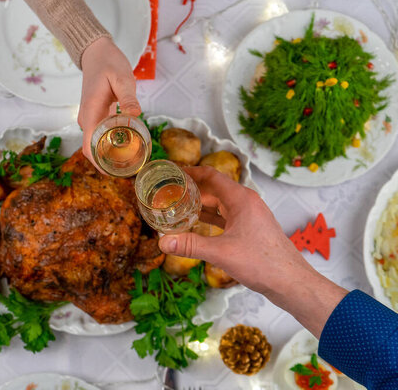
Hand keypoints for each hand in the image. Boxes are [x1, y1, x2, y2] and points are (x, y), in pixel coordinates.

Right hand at [78, 37, 140, 168]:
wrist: (96, 53)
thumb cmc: (108, 63)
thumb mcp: (122, 78)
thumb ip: (127, 96)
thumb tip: (135, 114)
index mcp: (90, 112)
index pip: (88, 146)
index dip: (98, 163)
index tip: (113, 173)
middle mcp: (87, 119)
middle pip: (92, 149)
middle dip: (107, 161)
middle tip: (130, 167)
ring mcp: (89, 118)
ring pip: (96, 143)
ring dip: (109, 152)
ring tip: (131, 158)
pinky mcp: (95, 115)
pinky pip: (100, 134)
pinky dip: (111, 142)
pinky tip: (127, 143)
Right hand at [159, 167, 347, 336]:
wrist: (290, 282)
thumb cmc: (263, 264)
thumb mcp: (221, 253)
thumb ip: (190, 245)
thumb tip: (163, 241)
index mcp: (241, 199)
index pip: (212, 175)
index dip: (191, 171)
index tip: (172, 171)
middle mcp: (246, 202)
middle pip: (214, 188)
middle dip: (192, 189)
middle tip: (168, 192)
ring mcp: (250, 215)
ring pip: (220, 203)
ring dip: (200, 204)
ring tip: (177, 206)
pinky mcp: (251, 228)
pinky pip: (226, 216)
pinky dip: (210, 217)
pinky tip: (196, 224)